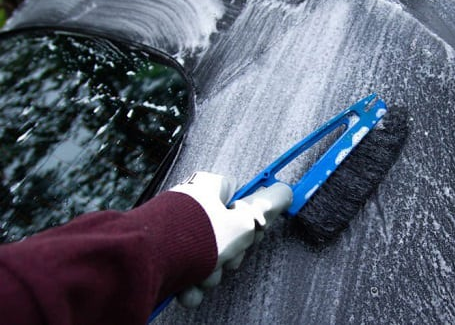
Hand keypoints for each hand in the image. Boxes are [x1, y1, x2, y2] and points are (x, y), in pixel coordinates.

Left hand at [170, 172, 291, 306]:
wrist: (146, 263)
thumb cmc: (195, 237)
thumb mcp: (243, 224)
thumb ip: (267, 209)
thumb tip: (286, 191)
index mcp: (209, 189)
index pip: (240, 197)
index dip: (250, 219)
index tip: (253, 233)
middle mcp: (191, 205)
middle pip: (225, 232)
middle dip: (228, 255)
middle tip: (226, 260)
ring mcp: (173, 230)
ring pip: (206, 255)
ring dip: (209, 274)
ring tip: (201, 278)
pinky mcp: (159, 253)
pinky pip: (184, 268)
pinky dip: (188, 283)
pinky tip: (186, 289)